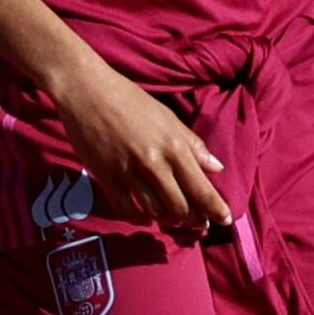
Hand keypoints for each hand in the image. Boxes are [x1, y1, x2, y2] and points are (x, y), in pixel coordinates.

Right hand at [51, 54, 230, 233]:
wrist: (88, 91)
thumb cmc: (131, 100)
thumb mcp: (168, 118)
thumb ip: (193, 145)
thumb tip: (217, 167)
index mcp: (174, 146)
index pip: (201, 188)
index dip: (216, 209)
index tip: (225, 220)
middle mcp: (154, 163)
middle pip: (180, 207)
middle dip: (192, 220)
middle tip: (197, 223)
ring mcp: (129, 173)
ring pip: (155, 212)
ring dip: (167, 220)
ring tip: (172, 219)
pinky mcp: (106, 178)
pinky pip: (127, 210)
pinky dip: (139, 218)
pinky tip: (145, 216)